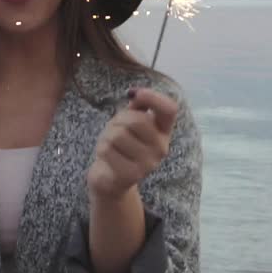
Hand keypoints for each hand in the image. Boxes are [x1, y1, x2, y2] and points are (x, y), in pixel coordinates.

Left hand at [86, 88, 177, 202]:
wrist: (110, 178)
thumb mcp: (129, 120)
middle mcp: (161, 148)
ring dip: (107, 136)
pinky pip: (108, 150)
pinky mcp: (132, 175)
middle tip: (115, 130)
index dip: (152, 97)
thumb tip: (136, 94)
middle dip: (118, 120)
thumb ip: (137, 105)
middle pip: (137, 121)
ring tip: (110, 145)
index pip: (169, 109)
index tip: (135, 94)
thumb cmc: (120, 144)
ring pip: (118, 135)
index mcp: (163, 131)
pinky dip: (102, 150)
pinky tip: (107, 158)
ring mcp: (148, 164)